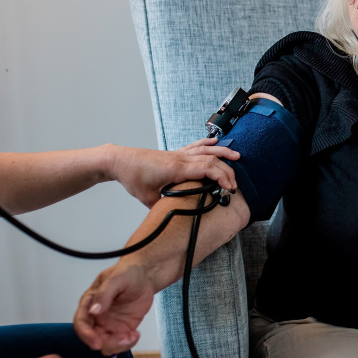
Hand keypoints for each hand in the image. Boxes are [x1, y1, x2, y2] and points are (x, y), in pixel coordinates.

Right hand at [74, 264, 155, 354]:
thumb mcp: (116, 278)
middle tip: (122, 339)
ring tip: (133, 335)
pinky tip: (136, 334)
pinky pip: (120, 343)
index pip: (81, 322)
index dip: (86, 334)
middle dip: (104, 344)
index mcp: (89, 302)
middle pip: (92, 338)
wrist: (144, 277)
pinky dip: (128, 344)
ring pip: (105, 344)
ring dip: (118, 345)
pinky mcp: (121, 329)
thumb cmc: (127, 273)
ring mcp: (108, 324)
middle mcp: (96, 316)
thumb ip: (104, 294)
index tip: (96, 342)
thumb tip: (93, 311)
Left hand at [107, 140, 238, 206]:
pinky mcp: (174, 153)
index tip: (229, 188)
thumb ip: (163, 207)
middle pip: (211, 160)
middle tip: (235, 183)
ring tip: (236, 156)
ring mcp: (177, 154)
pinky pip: (195, 146)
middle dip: (227, 170)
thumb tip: (173, 215)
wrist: (120, 160)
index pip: (206, 169)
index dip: (221, 177)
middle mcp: (180, 159)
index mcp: (176, 169)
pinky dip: (207, 143)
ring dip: (222, 152)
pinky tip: (215, 142)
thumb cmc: (133, 176)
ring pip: (205, 150)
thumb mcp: (147, 198)